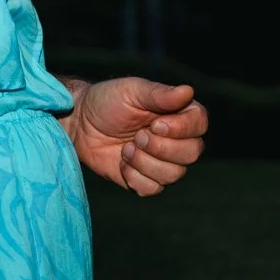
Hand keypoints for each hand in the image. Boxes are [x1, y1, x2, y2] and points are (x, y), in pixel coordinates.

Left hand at [65, 77, 207, 195]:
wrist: (79, 123)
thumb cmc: (107, 101)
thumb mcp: (131, 91)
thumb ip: (159, 94)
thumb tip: (188, 90)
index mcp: (178, 114)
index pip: (200, 124)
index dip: (181, 129)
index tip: (156, 124)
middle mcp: (176, 139)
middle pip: (192, 153)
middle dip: (161, 147)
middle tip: (137, 136)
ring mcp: (162, 161)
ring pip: (173, 174)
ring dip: (144, 162)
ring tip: (126, 147)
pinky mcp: (145, 179)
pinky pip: (152, 188)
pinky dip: (134, 177)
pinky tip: (122, 162)